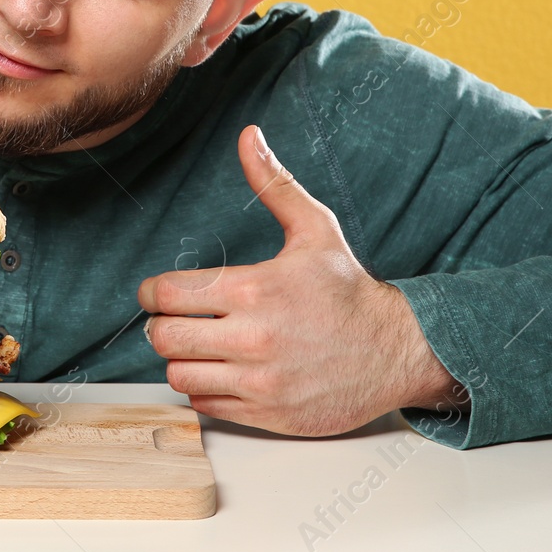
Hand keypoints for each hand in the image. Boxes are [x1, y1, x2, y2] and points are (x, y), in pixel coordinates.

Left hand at [137, 124, 465, 435]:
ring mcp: (259, 381)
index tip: (160, 293)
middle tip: (175, 320)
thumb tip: (249, 137)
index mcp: (254, 289)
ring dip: (182, 360)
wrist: (398, 351)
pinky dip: (206, 390)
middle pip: (163, 338)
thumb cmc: (350, 290)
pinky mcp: (268, 414)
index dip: (154, 292)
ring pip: (180, 376)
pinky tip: (224, 371)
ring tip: (200, 347)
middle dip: (161, 326)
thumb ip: (274, 185)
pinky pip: (207, 407)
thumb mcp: (315, 229)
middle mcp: (252, 338)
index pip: (166, 294)